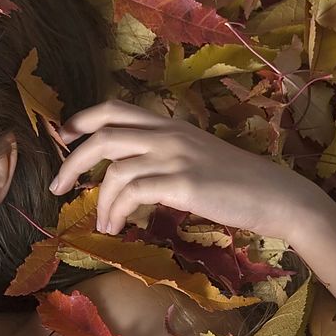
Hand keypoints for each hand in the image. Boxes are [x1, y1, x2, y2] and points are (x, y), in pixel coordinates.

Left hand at [48, 99, 323, 240]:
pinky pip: (132, 193)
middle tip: (56, 186)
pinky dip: (116, 211)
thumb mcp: (196, 157)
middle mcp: (169, 134)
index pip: (116, 108)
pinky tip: (115, 227)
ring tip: (101, 224)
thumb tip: (126, 174)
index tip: (63, 136)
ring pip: (115, 169)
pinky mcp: (183, 183)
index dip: (83, 119)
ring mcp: (176, 157)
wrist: (279, 197)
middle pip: (104, 134)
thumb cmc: (238, 184)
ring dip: (99, 201)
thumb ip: (163, 156)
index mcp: (171, 125)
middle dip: (73, 160)